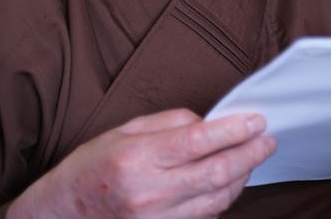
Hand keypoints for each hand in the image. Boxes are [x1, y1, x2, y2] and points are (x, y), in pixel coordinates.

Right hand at [7, 109, 275, 218]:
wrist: (62, 215)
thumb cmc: (92, 167)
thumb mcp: (124, 130)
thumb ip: (170, 123)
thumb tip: (210, 122)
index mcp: (138, 158)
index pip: (199, 141)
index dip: (234, 130)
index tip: (257, 120)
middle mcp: (150, 192)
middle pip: (216, 173)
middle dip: (249, 154)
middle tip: (268, 139)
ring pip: (217, 199)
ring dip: (242, 176)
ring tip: (254, 157)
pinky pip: (206, 216)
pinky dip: (224, 197)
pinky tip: (232, 180)